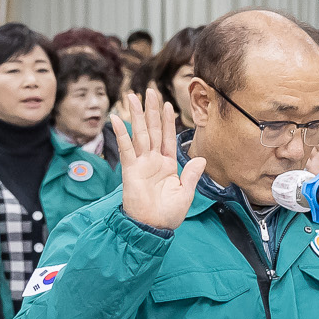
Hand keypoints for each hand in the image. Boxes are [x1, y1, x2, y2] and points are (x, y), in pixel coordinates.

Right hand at [115, 85, 203, 230]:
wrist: (152, 228)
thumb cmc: (168, 214)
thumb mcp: (185, 194)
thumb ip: (191, 175)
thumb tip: (201, 159)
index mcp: (168, 164)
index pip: (167, 137)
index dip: (167, 120)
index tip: (168, 103)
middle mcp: (153, 160)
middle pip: (152, 130)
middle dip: (151, 110)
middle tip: (148, 91)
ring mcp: (141, 163)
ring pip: (139, 134)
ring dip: (136, 115)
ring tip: (132, 96)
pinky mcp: (130, 170)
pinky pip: (126, 148)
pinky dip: (121, 134)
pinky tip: (116, 119)